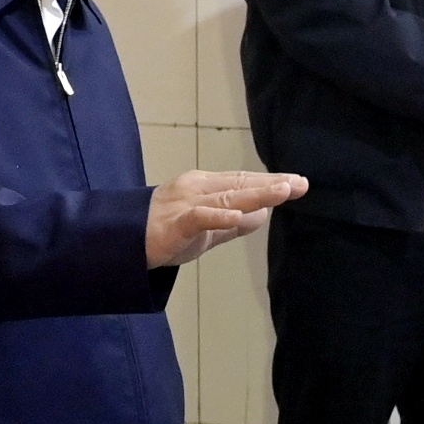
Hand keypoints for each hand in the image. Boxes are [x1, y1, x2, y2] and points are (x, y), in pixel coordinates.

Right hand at [148, 170, 304, 268]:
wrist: (123, 241)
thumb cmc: (164, 232)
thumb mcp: (206, 229)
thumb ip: (233, 223)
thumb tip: (262, 215)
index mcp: (205, 187)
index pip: (243, 182)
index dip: (271, 182)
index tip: (298, 183)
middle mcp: (198, 189)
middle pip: (240, 185)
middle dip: (272, 185)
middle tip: (301, 184)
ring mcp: (186, 204)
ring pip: (226, 197)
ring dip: (256, 194)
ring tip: (283, 191)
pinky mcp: (175, 223)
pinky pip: (200, 218)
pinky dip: (220, 216)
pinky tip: (241, 215)